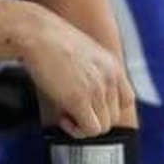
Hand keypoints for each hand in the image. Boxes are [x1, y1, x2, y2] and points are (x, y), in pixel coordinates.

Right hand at [18, 5, 136, 137]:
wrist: (36, 33)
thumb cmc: (50, 40)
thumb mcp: (83, 53)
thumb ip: (92, 72)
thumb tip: (85, 95)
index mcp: (113, 66)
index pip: (126, 100)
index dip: (107, 109)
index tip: (90, 108)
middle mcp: (110, 78)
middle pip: (113, 117)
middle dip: (92, 118)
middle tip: (71, 111)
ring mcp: (97, 89)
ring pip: (103, 127)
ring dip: (82, 126)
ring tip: (65, 114)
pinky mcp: (80, 99)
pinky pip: (89, 130)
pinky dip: (76, 130)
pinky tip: (63, 118)